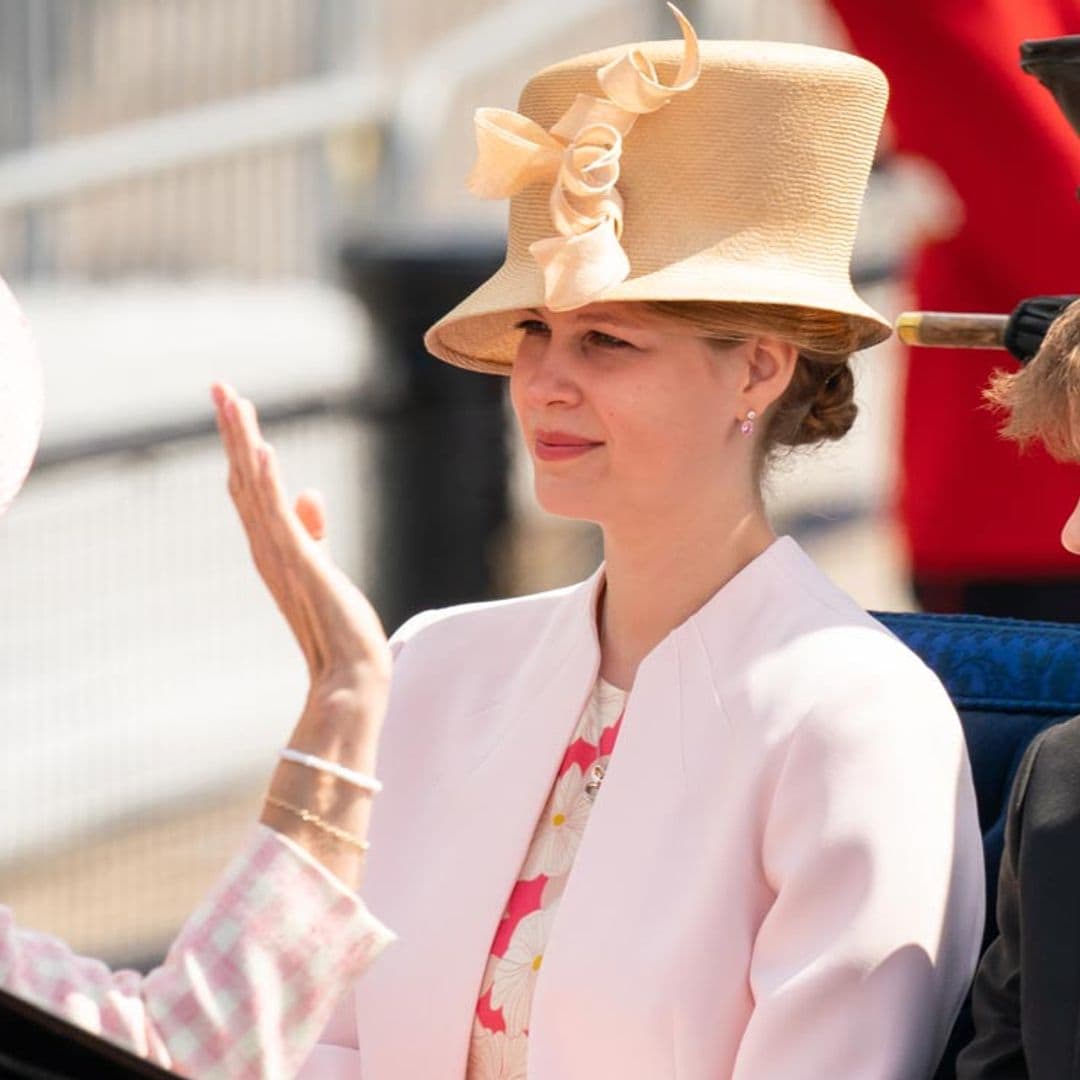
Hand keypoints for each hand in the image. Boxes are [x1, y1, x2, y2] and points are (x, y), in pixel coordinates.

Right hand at [211, 383, 390, 710]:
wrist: (348, 674)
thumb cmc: (336, 624)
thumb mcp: (323, 565)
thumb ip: (313, 531)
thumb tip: (310, 493)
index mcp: (272, 545)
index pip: (249, 485)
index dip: (240, 444)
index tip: (234, 404)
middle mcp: (267, 547)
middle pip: (242, 478)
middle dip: (233, 431)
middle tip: (220, 385)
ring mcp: (281, 556)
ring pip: (255, 490)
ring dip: (244, 444)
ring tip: (234, 401)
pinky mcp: (303, 566)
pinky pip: (281, 519)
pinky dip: (270, 484)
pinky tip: (263, 450)